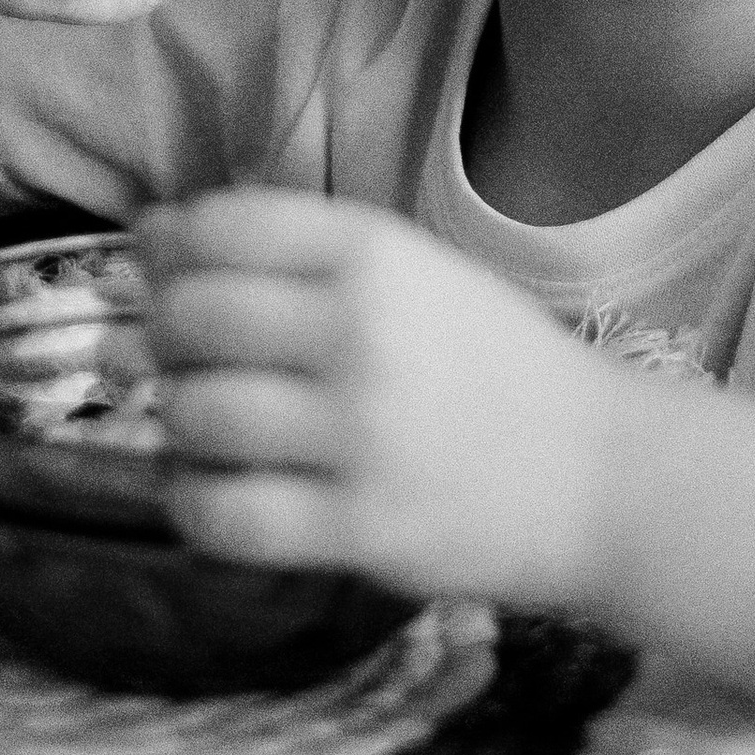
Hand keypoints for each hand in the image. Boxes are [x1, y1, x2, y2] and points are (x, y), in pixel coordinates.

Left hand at [137, 190, 617, 607]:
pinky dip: (190, 505)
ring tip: (197, 424)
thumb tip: (149, 238)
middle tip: (173, 356)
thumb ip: (294, 252)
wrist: (604, 475)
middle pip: (191, 318)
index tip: (162, 271)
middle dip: (158, 337)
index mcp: (373, 252)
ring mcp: (361, 434)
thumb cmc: (490, 366)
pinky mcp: (362, 528)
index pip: (218, 227)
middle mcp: (361, 331)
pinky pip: (226, 517)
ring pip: (196, 417)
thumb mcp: (410, 272)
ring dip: (174, 421)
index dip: (166, 248)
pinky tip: (205, 492)